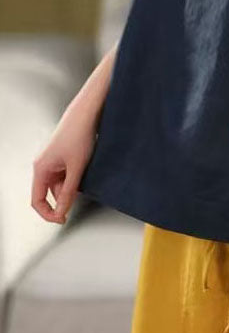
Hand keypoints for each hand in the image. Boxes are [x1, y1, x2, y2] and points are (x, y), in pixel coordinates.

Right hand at [31, 108, 97, 223]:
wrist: (86, 113)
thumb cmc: (79, 135)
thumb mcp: (76, 168)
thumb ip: (69, 192)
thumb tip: (63, 211)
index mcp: (40, 169)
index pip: (37, 201)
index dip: (48, 213)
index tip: (62, 219)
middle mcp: (43, 165)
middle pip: (50, 192)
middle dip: (64, 197)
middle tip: (79, 198)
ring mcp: (53, 160)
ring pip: (60, 183)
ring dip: (71, 186)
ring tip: (84, 175)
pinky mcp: (62, 156)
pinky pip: (65, 174)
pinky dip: (74, 177)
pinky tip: (84, 169)